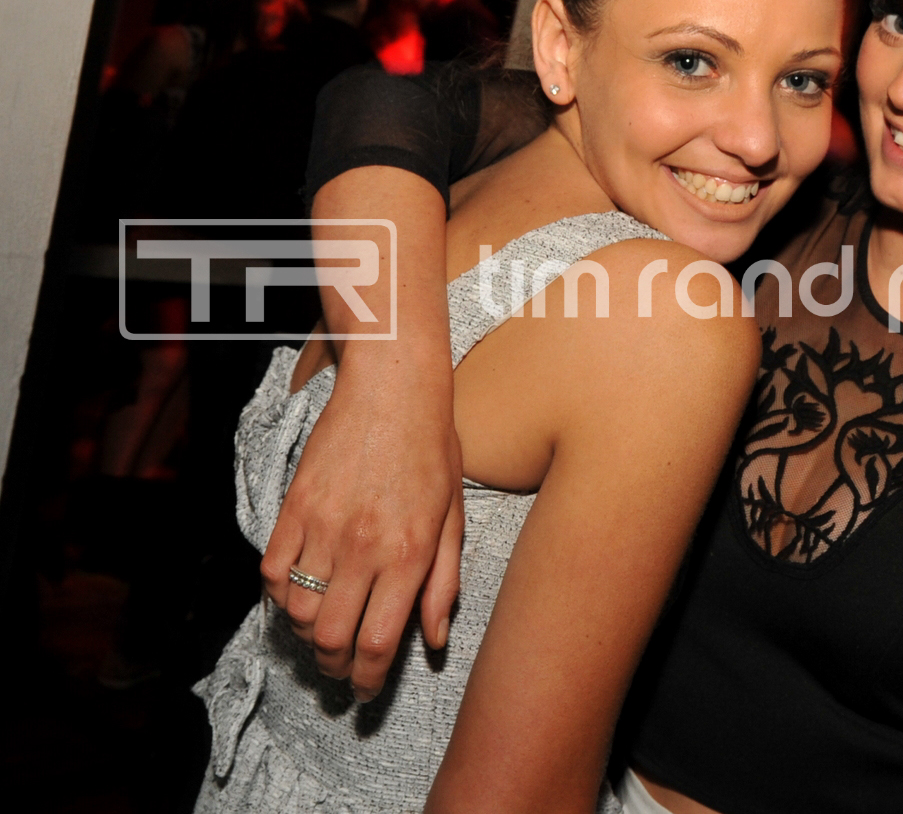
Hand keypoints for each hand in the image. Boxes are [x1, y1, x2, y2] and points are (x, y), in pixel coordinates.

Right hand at [261, 352, 462, 700]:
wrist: (392, 389)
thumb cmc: (433, 450)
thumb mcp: (454, 518)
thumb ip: (444, 584)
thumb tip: (434, 641)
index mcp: (408, 554)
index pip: (378, 643)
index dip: (370, 679)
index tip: (369, 690)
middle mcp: (362, 547)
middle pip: (332, 639)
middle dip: (336, 668)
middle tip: (344, 670)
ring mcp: (322, 528)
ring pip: (298, 613)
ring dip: (308, 636)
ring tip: (325, 635)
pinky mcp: (293, 508)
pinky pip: (271, 572)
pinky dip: (280, 596)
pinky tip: (299, 596)